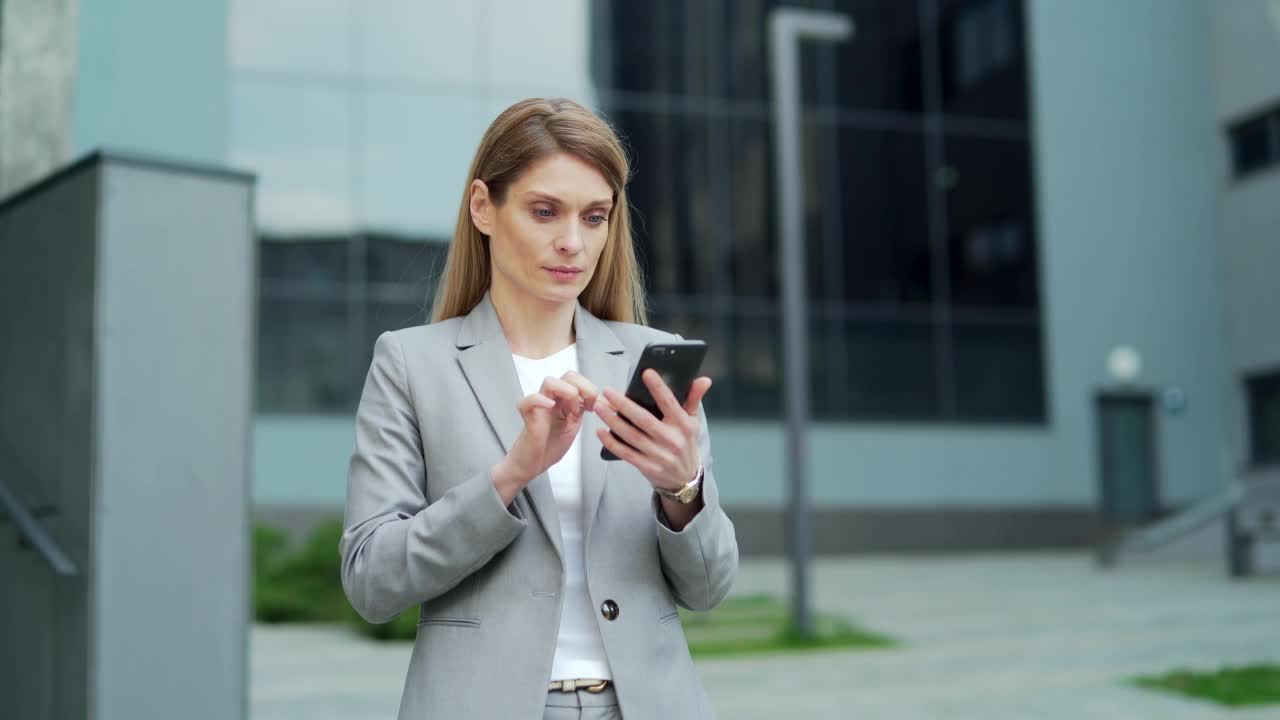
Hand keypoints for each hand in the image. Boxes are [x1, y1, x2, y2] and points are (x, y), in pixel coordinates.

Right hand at [491, 371, 599, 503]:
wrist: (532, 464)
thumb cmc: (550, 445)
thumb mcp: (573, 424)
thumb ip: (584, 409)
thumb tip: (606, 401)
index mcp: (563, 399)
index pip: (578, 379)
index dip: (591, 388)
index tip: (600, 406)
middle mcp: (551, 398)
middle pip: (568, 376)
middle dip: (584, 387)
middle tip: (590, 406)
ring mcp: (539, 406)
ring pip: (550, 382)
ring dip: (567, 392)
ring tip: (572, 411)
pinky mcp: (528, 417)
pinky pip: (527, 401)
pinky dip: (539, 400)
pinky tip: (550, 406)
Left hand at [594, 369, 711, 494]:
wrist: (685, 480)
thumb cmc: (686, 445)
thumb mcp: (693, 422)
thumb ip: (694, 399)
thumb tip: (703, 379)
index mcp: (683, 425)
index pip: (670, 403)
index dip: (658, 388)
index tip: (646, 373)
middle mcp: (671, 440)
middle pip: (644, 419)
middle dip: (623, 404)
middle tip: (607, 391)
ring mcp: (658, 455)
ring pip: (631, 435)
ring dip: (612, 420)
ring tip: (599, 407)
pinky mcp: (647, 467)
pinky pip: (626, 453)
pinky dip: (611, 442)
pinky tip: (600, 431)